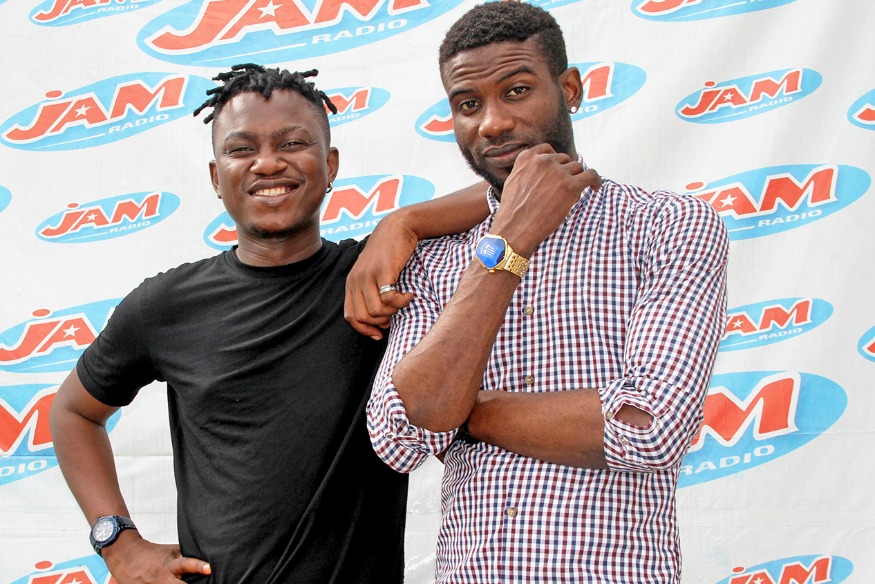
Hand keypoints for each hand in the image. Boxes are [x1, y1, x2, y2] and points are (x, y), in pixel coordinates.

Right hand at [102, 531, 210, 582]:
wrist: (126, 555)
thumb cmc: (154, 554)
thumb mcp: (172, 552)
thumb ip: (187, 557)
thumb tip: (207, 559)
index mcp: (171, 565)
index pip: (187, 565)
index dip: (198, 567)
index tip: (209, 569)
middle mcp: (163, 578)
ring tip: (185, 583)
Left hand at [344, 214, 415, 339]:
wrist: (397, 228)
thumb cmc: (389, 253)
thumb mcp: (373, 273)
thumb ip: (371, 293)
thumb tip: (379, 321)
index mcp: (351, 283)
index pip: (351, 316)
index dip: (364, 329)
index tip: (379, 334)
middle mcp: (356, 280)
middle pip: (364, 317)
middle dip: (382, 321)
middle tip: (395, 312)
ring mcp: (368, 276)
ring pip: (376, 311)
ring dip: (393, 312)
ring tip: (402, 301)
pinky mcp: (383, 271)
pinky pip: (389, 299)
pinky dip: (401, 302)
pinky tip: (409, 294)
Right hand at [492, 144, 600, 255]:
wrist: (514, 229)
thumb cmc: (513, 211)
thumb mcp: (513, 181)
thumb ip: (527, 169)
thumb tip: (543, 170)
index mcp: (527, 158)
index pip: (548, 150)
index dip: (554, 161)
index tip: (557, 171)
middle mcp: (543, 161)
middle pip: (565, 160)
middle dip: (564, 173)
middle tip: (560, 191)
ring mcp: (558, 173)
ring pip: (577, 169)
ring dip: (576, 180)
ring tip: (568, 197)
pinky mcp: (570, 186)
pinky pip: (591, 176)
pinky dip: (595, 181)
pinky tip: (595, 188)